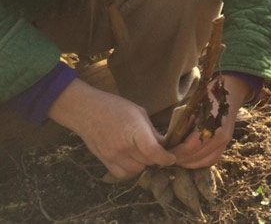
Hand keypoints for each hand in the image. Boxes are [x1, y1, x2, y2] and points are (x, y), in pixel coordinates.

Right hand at [48, 79, 175, 179]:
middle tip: (157, 149)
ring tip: (143, 153)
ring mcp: (112, 156)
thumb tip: (164, 144)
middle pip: (148, 162)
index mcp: (135, 131)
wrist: (86, 111)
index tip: (172, 157)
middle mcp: (123, 147)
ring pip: (136, 170)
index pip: (153, 152)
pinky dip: (130, 170)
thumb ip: (152, 131)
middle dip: (156, 157)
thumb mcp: (139, 113)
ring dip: (144, 164)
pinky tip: (132, 160)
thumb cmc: (115, 107)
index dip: (165, 158)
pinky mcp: (104, 161)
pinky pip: (122, 174)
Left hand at [171, 74, 251, 167]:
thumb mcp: (190, 108)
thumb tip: (169, 142)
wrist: (230, 93)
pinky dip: (199, 162)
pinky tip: (189, 160)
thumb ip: (181, 125)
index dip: (174, 153)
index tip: (163, 154)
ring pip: (203, 161)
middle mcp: (220, 136)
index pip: (189, 147)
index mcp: (210, 125)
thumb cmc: (207, 97)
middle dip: (179, 159)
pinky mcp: (226, 144)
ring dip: (188, 163)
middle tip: (166, 159)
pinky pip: (211, 159)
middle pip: (195, 157)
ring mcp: (225, 141)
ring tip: (176, 160)